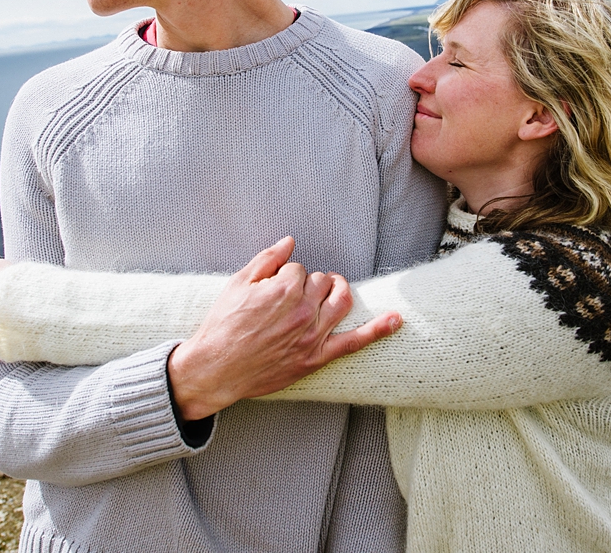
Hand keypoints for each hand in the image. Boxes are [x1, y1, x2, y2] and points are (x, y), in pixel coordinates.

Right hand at [167, 237, 401, 420]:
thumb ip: (266, 259)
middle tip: (291, 296)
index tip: (272, 289)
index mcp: (282, 290)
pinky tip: (396, 320)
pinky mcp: (315, 358)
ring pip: (341, 301)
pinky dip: (378, 331)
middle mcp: (302, 311)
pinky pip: (354, 343)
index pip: (300, 269)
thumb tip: (289, 241)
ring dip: (339, 290)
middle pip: (321, 281)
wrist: (215, 369)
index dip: (286, 276)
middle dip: (309, 283)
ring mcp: (312, 336)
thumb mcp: (237, 285)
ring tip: (331, 290)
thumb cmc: (222, 326)